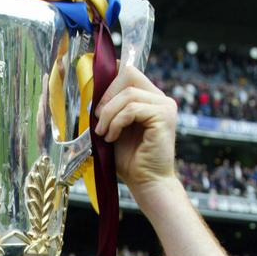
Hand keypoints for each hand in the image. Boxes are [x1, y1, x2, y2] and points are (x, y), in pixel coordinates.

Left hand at [93, 66, 177, 192]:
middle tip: (99, 121)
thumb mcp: (114, 128)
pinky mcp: (164, 116)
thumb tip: (91, 92)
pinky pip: (132, 109)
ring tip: (104, 134)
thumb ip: (109, 109)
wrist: (146, 182)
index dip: (109, 82)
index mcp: (149, 98)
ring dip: (109, 114)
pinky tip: (112, 137)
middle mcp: (160, 98)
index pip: (128, 72)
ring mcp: (165, 105)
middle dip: (107, 97)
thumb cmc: (130, 160)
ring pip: (128, 94)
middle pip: (128, 75)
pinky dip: (117, 122)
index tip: (96, 105)